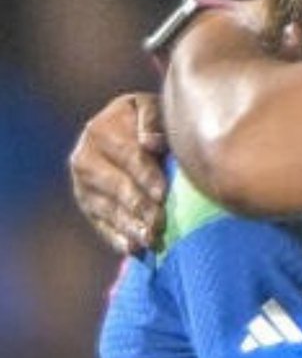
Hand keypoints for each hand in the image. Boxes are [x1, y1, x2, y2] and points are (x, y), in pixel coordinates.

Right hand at [69, 92, 167, 252]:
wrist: (127, 133)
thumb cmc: (148, 122)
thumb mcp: (150, 109)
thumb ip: (152, 120)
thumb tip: (150, 143)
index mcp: (100, 130)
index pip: (127, 156)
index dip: (145, 175)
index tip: (162, 192)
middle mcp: (84, 158)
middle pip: (116, 186)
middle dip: (139, 206)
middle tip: (160, 222)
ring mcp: (82, 185)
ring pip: (108, 209)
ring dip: (130, 226)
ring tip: (150, 240)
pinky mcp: (87, 205)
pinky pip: (101, 224)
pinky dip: (117, 237)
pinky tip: (133, 248)